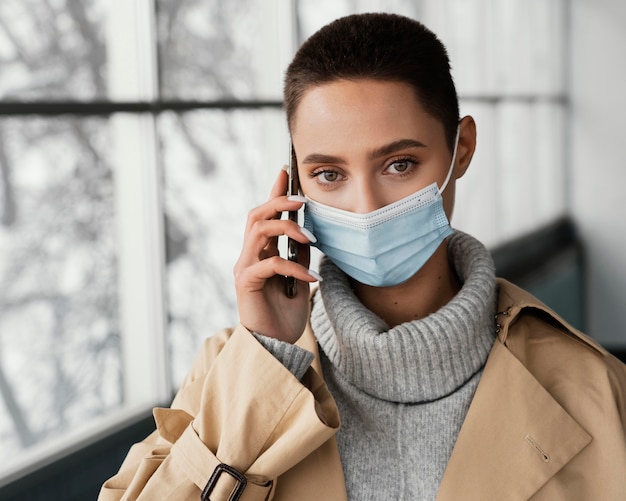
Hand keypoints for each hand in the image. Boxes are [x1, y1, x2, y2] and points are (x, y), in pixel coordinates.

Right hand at [233, 168, 319, 343]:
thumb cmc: (285, 316)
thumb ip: (299, 256)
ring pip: (259, 231)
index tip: (286, 172)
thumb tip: (308, 233)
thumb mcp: (299, 279)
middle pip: (256, 215)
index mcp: (260, 253)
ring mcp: (245, 268)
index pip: (265, 216)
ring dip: (287, 228)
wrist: (277, 346)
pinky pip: (270, 263)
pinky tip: (311, 278)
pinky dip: (294, 266)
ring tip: (311, 237)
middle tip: (302, 200)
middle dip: (278, 201)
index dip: (274, 193)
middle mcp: (248, 256)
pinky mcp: (246, 283)